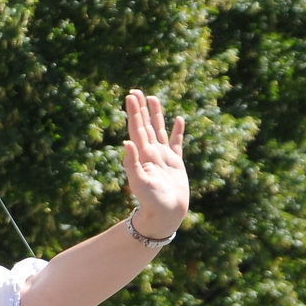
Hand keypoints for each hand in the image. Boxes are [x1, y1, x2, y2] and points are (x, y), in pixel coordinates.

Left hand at [122, 90, 187, 236]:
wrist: (165, 214)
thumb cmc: (151, 201)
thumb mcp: (139, 182)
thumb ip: (131, 162)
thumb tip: (126, 141)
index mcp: (142, 155)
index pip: (136, 128)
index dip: (133, 112)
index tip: (129, 96)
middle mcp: (151, 153)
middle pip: (145, 125)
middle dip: (140, 108)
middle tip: (136, 91)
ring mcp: (163, 157)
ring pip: (159, 130)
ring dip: (156, 114)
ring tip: (153, 98)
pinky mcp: (175, 163)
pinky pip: (176, 143)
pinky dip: (176, 131)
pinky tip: (179, 119)